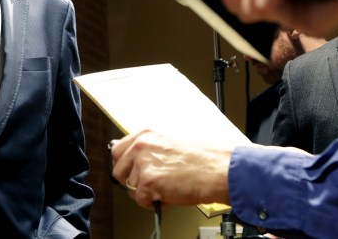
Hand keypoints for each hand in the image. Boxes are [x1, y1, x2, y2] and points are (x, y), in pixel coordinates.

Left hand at [109, 130, 231, 208]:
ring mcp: (143, 163)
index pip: (117, 150)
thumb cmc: (204, 158)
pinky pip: (140, 199)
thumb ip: (150, 148)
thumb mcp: (171, 142)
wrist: (220, 170)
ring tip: (166, 187)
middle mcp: (141, 146)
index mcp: (146, 134)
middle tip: (147, 185)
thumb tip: (135, 159)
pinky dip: (153, 203)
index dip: (123, 165)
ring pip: (131, 187)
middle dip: (130, 181)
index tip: (129, 172)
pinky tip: (168, 195)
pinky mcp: (148, 180)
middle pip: (118, 170)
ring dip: (146, 192)